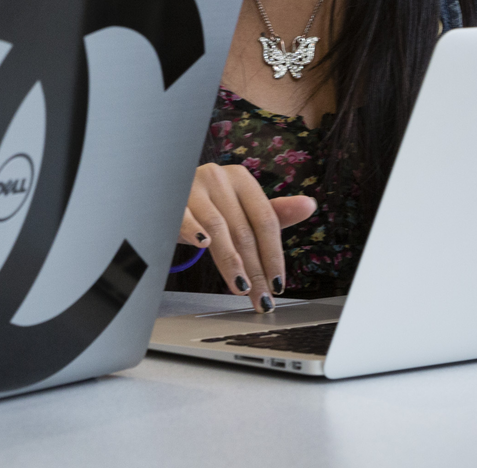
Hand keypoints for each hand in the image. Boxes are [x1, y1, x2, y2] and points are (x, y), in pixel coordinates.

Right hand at [179, 163, 317, 312]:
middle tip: (261, 298)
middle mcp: (219, 178)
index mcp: (241, 179)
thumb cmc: (210, 203)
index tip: (278, 284)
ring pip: (218, 228)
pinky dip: (194, 231)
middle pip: (244, 230)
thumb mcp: (241, 207)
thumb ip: (274, 212)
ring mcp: (194, 186)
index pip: (265, 220)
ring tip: (241, 287)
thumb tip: (309, 205)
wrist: (167, 190)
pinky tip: (203, 245)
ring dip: (231, 262)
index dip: (273, 255)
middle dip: (255, 269)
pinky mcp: (172, 196)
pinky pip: (184, 217)